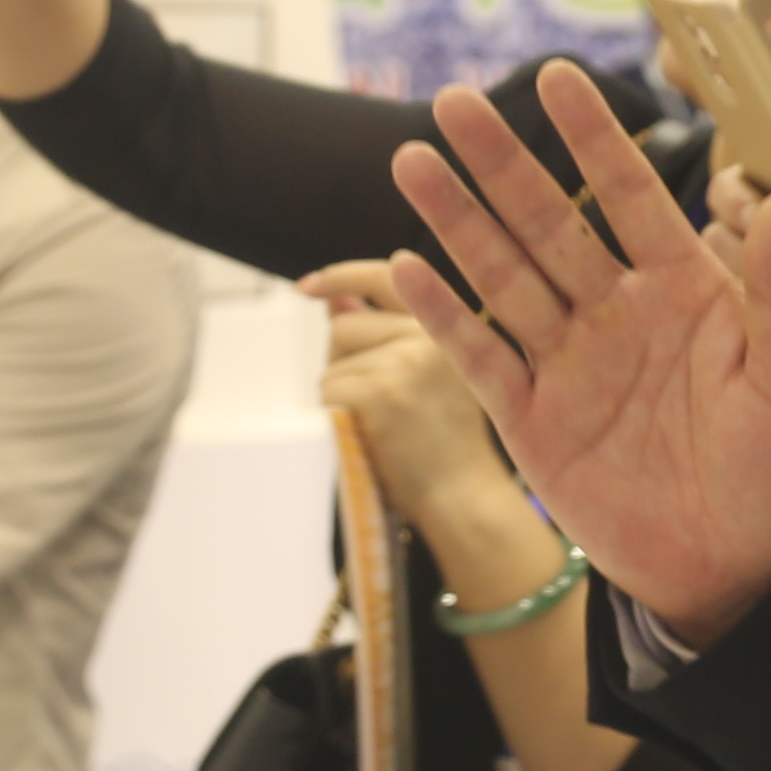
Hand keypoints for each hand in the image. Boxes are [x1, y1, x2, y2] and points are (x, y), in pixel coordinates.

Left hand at [299, 264, 527, 535]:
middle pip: (345, 324)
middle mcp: (429, 334)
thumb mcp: (426, 375)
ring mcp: (402, 361)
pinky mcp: (376, 391)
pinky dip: (337, 415)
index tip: (308, 286)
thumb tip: (335, 300)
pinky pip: (328, 388)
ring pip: (333, 361)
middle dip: (341, 358)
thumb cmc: (443, 444)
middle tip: (374, 402)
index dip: (342, 277)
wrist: (461, 495)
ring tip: (381, 422)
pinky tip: (371, 434)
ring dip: (340, 390)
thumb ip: (382, 333)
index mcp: (445, 326)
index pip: (387, 275)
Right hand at [381, 68, 770, 649]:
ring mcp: (571, 365)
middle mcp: (617, 314)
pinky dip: (445, 316)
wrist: (744, 572)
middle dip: (502, 163)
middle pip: (548, 224)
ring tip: (412, 162)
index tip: (558, 76)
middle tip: (452, 101)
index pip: (630, 195)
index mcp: (684, 290)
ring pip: (503, 276)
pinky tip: (408, 266)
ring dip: (458, 221)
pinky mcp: (534, 424)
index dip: (594, 139)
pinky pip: (482, 359)